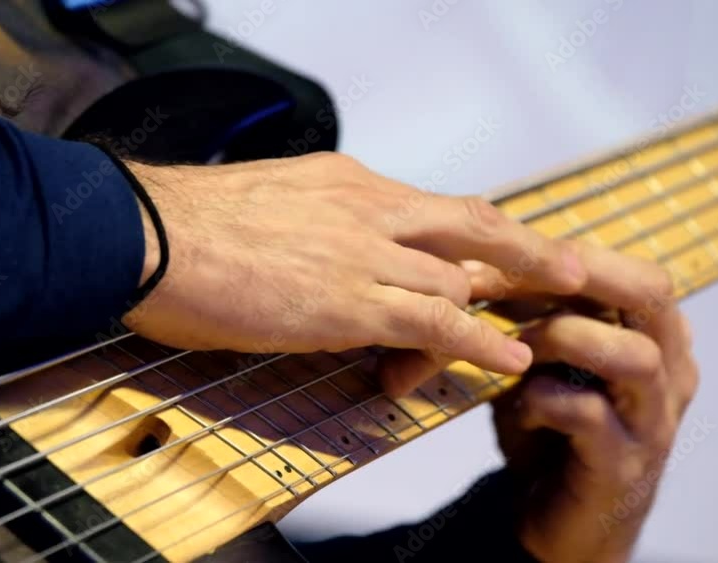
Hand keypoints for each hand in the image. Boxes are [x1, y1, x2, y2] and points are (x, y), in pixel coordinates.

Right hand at [120, 152, 590, 390]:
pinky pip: (435, 323)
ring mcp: (362, 257)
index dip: (476, 230)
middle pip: (469, 227)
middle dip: (525, 250)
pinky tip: (511, 359)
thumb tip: (322, 235)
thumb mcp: (266, 200)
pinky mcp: (348, 304)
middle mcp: (368, 211)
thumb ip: (310, 215)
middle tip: (571, 266)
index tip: (507, 243)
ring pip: (456, 280)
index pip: (431, 208)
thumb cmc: (188, 224)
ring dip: (497, 308)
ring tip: (543, 327)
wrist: (146, 234)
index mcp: (346, 183)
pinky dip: (480, 342)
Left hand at [479, 248, 698, 562]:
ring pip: (634, 355)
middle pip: (653, 294)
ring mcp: (654, 422)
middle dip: (582, 273)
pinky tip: (519, 408)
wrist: (565, 523)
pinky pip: (591, 415)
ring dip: (561, 337)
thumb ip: (531, 318)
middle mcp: (672, 374)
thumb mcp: (546, 363)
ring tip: (516, 350)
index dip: (572, 255)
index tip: (505, 255)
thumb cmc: (555, 432)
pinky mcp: (624, 467)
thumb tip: (475, 262)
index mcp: (659, 340)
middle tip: (516, 277)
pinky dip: (544, 400)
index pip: (636, 272)